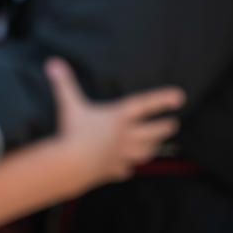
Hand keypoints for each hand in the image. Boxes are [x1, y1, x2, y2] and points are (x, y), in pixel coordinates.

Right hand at [45, 58, 184, 191]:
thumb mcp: (70, 104)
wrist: (72, 165)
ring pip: (144, 152)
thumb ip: (64, 83)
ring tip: (157, 145)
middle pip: (152, 132)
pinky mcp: (113, 170)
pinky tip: (127, 168)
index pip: (145, 105)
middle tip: (174, 124)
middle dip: (165, 127)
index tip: (179, 97)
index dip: (162, 99)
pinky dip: (127, 168)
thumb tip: (52, 62)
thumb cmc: (72, 131)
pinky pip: (125, 170)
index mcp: (119, 117)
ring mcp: (121, 155)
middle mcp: (125, 136)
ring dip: (152, 147)